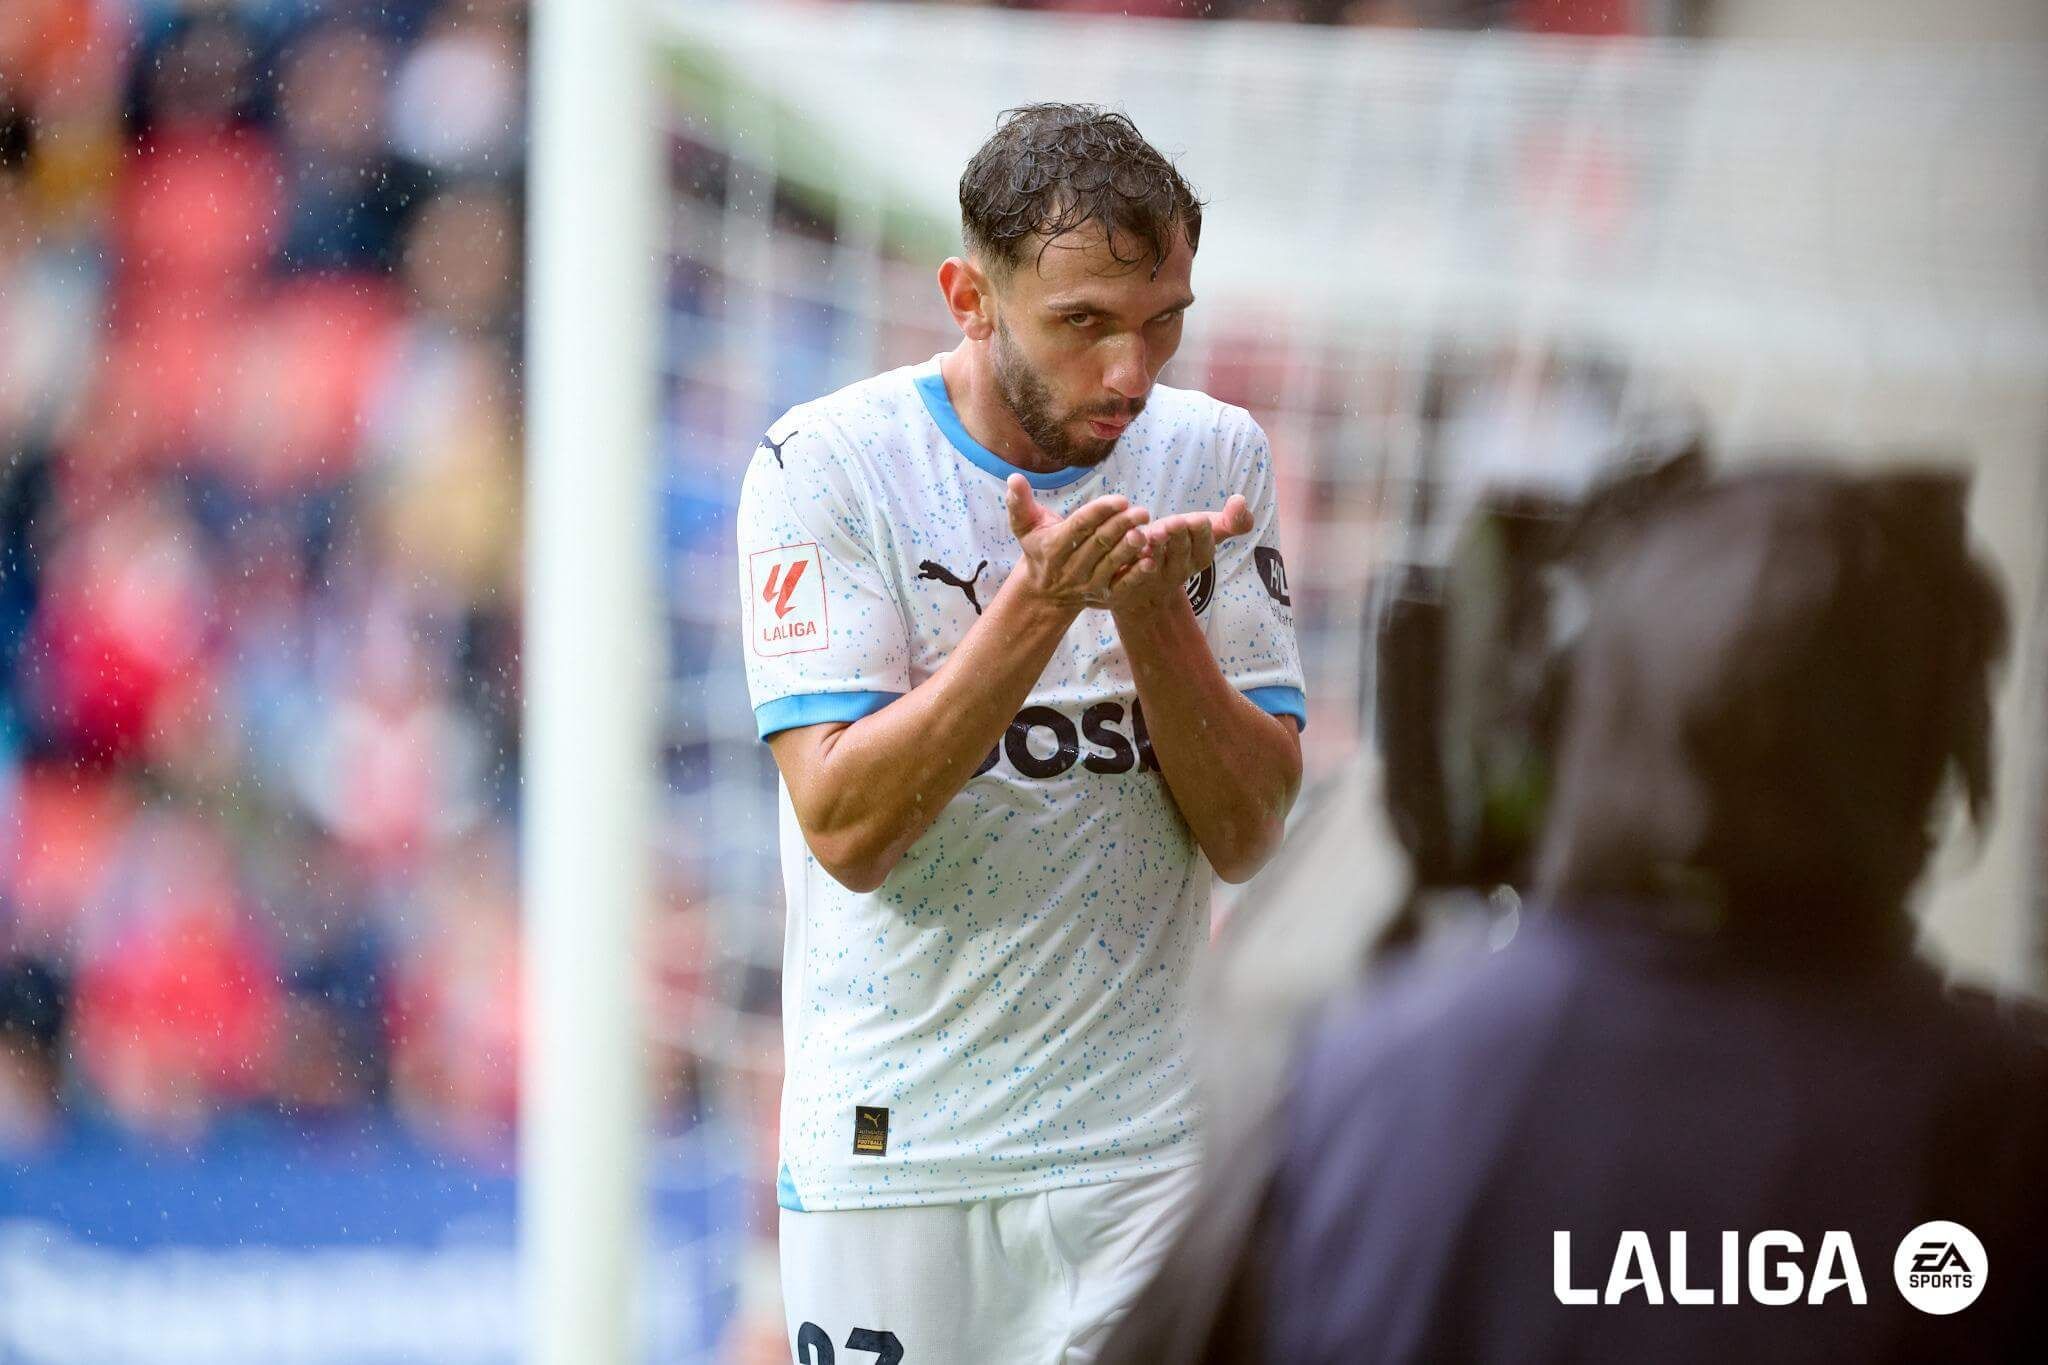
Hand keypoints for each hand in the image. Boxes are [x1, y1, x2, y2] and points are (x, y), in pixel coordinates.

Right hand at [1005, 475, 1152, 608]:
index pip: (1079, 526)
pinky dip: (1136, 575)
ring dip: (1129, 549)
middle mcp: (1071, 568)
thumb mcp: (1026, 527)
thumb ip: (1020, 503)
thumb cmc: (1040, 548)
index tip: (1120, 499)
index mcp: (1053, 547)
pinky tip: (1150, 560)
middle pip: (1099, 544)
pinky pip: (1122, 586)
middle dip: (1120, 526)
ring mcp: (1088, 584)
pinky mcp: (1102, 596)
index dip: (1100, 512)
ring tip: (1146, 532)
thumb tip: (1014, 478)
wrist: (1045, 593)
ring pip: (1111, 564)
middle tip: (1141, 512)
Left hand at [1105, 495, 1253, 613]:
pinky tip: (1133, 548)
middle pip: (1181, 552)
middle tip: (1175, 523)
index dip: (1201, 532)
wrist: (1147, 581)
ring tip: (1153, 534)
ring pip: (1157, 561)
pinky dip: (1134, 561)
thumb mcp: (1206, 530)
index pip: (1205, 545)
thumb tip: (1241, 500)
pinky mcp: (1132, 580)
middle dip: (1178, 536)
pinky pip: (1133, 573)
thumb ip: (1230, 520)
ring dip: (1156, 547)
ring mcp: (1155, 577)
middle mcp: (1180, 569)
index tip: (1198, 519)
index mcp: (1200, 556)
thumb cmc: (1179, 544)